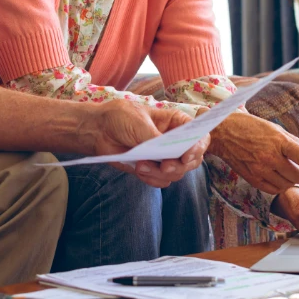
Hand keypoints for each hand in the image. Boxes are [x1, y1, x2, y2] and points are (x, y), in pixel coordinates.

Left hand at [88, 100, 207, 188]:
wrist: (98, 130)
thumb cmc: (120, 117)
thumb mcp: (140, 123)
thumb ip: (156, 138)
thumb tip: (170, 153)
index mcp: (176, 123)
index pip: (200, 137)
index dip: (198, 147)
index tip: (186, 156)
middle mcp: (174, 141)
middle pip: (192, 160)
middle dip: (179, 166)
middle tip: (165, 166)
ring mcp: (164, 157)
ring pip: (177, 173)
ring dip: (160, 173)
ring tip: (141, 165)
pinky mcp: (152, 169)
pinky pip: (162, 181)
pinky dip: (152, 179)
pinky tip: (139, 170)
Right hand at [207, 113, 298, 192]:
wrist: (223, 132)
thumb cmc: (251, 127)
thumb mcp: (275, 129)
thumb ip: (292, 143)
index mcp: (280, 141)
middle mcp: (271, 156)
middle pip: (298, 176)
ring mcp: (260, 169)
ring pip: (287, 185)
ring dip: (293, 181)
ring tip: (289, 173)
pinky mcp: (252, 178)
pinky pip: (273, 190)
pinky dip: (280, 186)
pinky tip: (278, 178)